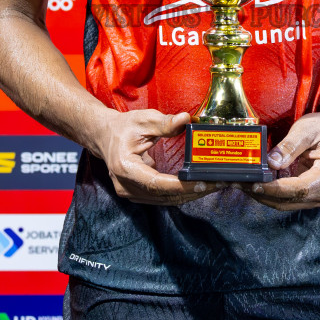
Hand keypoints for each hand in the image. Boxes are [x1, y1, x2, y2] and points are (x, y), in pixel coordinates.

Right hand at [91, 108, 211, 205]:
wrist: (104, 136)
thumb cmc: (122, 127)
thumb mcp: (143, 120)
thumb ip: (165, 123)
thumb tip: (186, 119)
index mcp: (125, 167)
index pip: (157, 183)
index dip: (180, 186)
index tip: (201, 182)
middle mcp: (126, 186)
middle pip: (164, 196)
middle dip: (192, 191)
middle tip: (216, 183)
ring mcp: (130, 193)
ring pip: (165, 200)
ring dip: (189, 195)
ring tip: (211, 185)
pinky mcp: (137, 194)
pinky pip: (162, 198)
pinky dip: (180, 193)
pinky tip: (196, 187)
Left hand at [249, 108, 319, 210]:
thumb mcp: (306, 129)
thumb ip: (288, 147)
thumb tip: (270, 162)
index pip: (297, 188)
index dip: (273, 189)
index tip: (253, 185)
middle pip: (291, 200)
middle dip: (264, 195)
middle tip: (240, 185)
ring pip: (289, 203)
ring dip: (267, 197)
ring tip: (245, 186)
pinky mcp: (315, 195)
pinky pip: (292, 199)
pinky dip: (275, 195)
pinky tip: (259, 186)